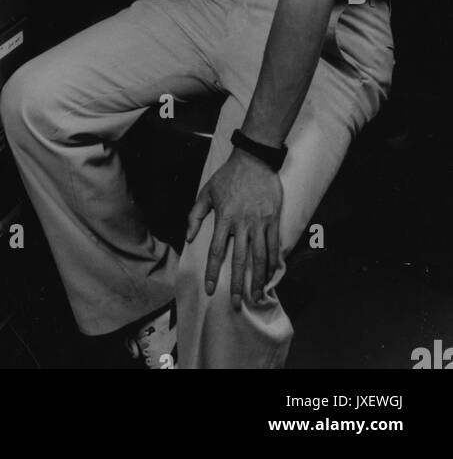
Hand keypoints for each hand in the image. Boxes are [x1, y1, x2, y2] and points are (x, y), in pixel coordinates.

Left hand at [185, 150, 283, 308]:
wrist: (254, 159)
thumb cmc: (228, 176)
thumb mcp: (206, 192)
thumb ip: (195, 215)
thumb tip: (188, 237)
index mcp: (224, 218)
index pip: (216, 251)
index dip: (212, 272)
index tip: (210, 288)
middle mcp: (242, 224)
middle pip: (239, 260)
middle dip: (236, 284)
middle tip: (234, 303)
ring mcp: (259, 223)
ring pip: (259, 257)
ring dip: (257, 279)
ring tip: (254, 295)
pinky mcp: (272, 220)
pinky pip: (273, 246)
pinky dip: (272, 263)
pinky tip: (270, 275)